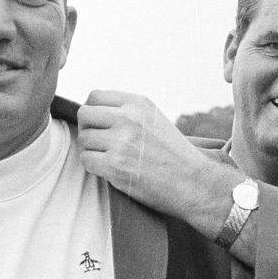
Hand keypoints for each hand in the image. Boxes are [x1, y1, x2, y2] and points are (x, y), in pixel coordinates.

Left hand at [77, 90, 239, 237]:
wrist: (194, 182)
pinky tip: (111, 170)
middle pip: (84, 115)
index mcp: (138, 104)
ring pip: (83, 139)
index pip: (95, 96)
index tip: (99, 125)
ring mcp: (121, 141)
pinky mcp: (115, 165)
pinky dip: (94, 167)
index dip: (93, 112)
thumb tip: (93, 112)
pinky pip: (86, 160)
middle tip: (99, 143)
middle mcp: (128, 118)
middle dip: (87, 130)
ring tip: (110, 158)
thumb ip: (127, 112)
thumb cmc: (174, 155)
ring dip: (91, 151)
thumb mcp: (154, 119)